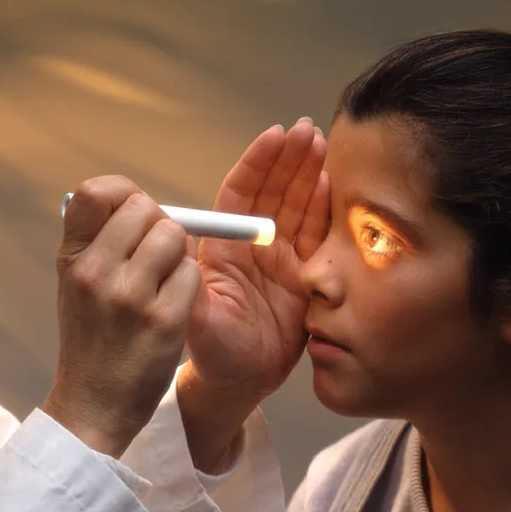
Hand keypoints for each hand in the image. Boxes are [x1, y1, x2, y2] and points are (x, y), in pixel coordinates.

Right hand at [44, 176, 201, 457]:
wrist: (93, 406)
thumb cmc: (92, 339)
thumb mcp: (77, 286)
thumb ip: (99, 242)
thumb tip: (139, 202)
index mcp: (71, 259)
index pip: (93, 192)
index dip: (122, 194)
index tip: (132, 214)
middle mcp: (95, 272)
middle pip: (145, 208)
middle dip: (159, 225)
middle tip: (156, 255)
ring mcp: (129, 297)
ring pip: (175, 236)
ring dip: (178, 255)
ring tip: (163, 283)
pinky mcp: (163, 321)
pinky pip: (192, 273)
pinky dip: (189, 285)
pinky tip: (173, 306)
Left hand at [177, 120, 328, 469]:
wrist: (242, 381)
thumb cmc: (214, 353)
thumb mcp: (199, 324)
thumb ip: (192, 291)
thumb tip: (175, 249)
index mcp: (224, 249)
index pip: (240, 195)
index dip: (256, 164)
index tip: (272, 136)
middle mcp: (254, 248)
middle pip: (273, 192)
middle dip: (288, 159)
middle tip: (306, 130)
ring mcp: (283, 260)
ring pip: (298, 207)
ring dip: (309, 175)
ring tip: (322, 143)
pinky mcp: (308, 276)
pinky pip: (320, 236)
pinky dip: (328, 209)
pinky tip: (335, 184)